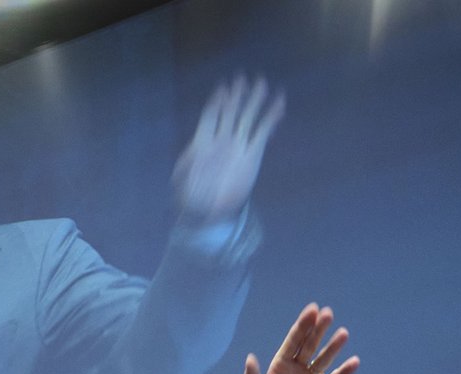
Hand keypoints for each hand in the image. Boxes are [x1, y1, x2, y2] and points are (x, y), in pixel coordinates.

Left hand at [172, 75, 284, 225]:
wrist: (209, 209)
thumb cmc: (190, 194)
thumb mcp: (181, 182)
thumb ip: (185, 168)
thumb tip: (190, 156)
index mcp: (202, 142)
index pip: (211, 116)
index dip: (217, 102)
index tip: (223, 88)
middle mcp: (221, 139)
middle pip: (229, 112)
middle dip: (236, 96)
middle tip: (243, 78)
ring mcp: (237, 145)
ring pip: (246, 119)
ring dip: (253, 102)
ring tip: (262, 84)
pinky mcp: (252, 154)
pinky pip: (262, 133)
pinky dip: (270, 119)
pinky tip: (279, 104)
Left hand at [243, 303, 359, 373]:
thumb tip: (250, 358)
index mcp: (280, 365)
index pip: (293, 341)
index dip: (303, 326)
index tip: (312, 310)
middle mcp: (297, 369)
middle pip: (309, 345)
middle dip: (318, 330)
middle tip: (328, 313)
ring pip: (323, 360)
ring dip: (333, 347)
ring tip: (343, 333)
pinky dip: (343, 373)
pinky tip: (354, 362)